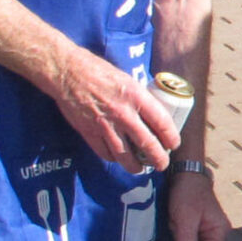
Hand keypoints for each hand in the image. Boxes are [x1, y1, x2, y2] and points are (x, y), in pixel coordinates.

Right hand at [49, 46, 177, 171]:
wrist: (68, 72)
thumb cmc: (98, 71)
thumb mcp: (127, 79)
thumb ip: (139, 97)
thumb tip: (151, 111)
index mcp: (136, 96)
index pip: (162, 122)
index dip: (171, 137)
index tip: (173, 144)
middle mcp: (123, 113)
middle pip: (147, 143)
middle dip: (158, 158)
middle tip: (162, 165)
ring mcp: (105, 125)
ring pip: (125, 155)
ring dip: (135, 166)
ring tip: (140, 169)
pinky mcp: (89, 132)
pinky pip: (105, 152)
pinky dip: (113, 158)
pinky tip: (118, 159)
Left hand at [165, 168, 230, 240]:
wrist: (186, 175)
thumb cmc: (188, 193)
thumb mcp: (185, 216)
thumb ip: (187, 238)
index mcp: (219, 231)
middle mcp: (217, 232)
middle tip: (173, 231)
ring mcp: (209, 230)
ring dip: (180, 239)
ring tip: (173, 223)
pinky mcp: (199, 227)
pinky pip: (188, 239)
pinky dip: (179, 234)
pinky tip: (174, 223)